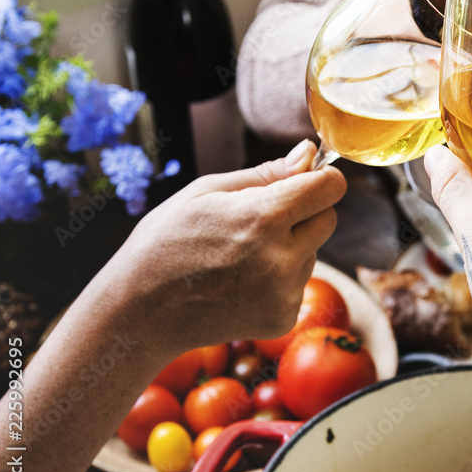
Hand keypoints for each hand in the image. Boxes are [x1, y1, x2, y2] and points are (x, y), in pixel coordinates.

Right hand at [100, 139, 346, 352]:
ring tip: (239, 256)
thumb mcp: (207, 192)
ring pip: (313, 252)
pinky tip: (241, 282)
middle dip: (306, 212)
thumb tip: (309, 153)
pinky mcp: (282, 318)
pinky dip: (280, 279)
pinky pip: (298, 284)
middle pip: (328, 219)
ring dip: (291, 247)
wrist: (140, 313)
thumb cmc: (166, 242)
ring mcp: (284, 293)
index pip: (331, 188)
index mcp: (264, 217)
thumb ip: (267, 173)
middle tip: (261, 220)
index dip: (321, 179)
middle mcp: (282, 258)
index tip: (307, 181)